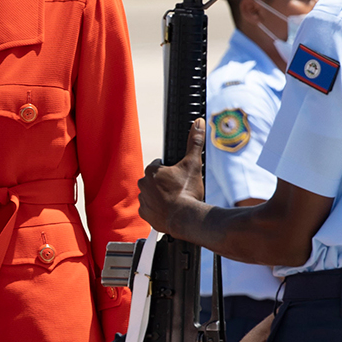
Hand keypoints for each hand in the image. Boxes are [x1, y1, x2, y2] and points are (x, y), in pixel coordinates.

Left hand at [138, 117, 204, 233]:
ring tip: (175, 200)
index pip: (158, 165)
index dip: (170, 169)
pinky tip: (169, 210)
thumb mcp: (193, 164)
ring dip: (160, 196)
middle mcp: (143, 184)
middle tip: (178, 188)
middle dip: (164, 183)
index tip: (178, 175)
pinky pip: (150, 210)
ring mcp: (143, 200)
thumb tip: (198, 123)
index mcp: (151, 170)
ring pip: (152, 194)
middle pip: (154, 180)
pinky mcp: (145, 214)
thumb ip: (195, 142)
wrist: (185, 218)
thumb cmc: (187, 191)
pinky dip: (158, 210)